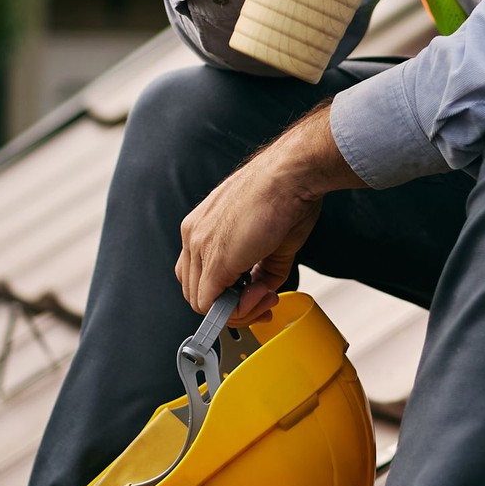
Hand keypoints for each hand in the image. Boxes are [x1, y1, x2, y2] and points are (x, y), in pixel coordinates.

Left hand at [176, 106, 359, 319]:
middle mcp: (194, 235)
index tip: (251, 295)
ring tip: (263, 296)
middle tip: (260, 300)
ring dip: (235, 309)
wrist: (290, 174)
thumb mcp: (271, 239)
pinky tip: (259, 296)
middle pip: (196, 290)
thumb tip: (260, 291)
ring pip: (200, 301)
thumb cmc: (285, 193)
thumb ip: (260, 271)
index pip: (198, 273)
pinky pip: (210, 304)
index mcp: (202, 226)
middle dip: (230, 306)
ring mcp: (200, 246)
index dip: (226, 293)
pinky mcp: (215, 260)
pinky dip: (236, 310)